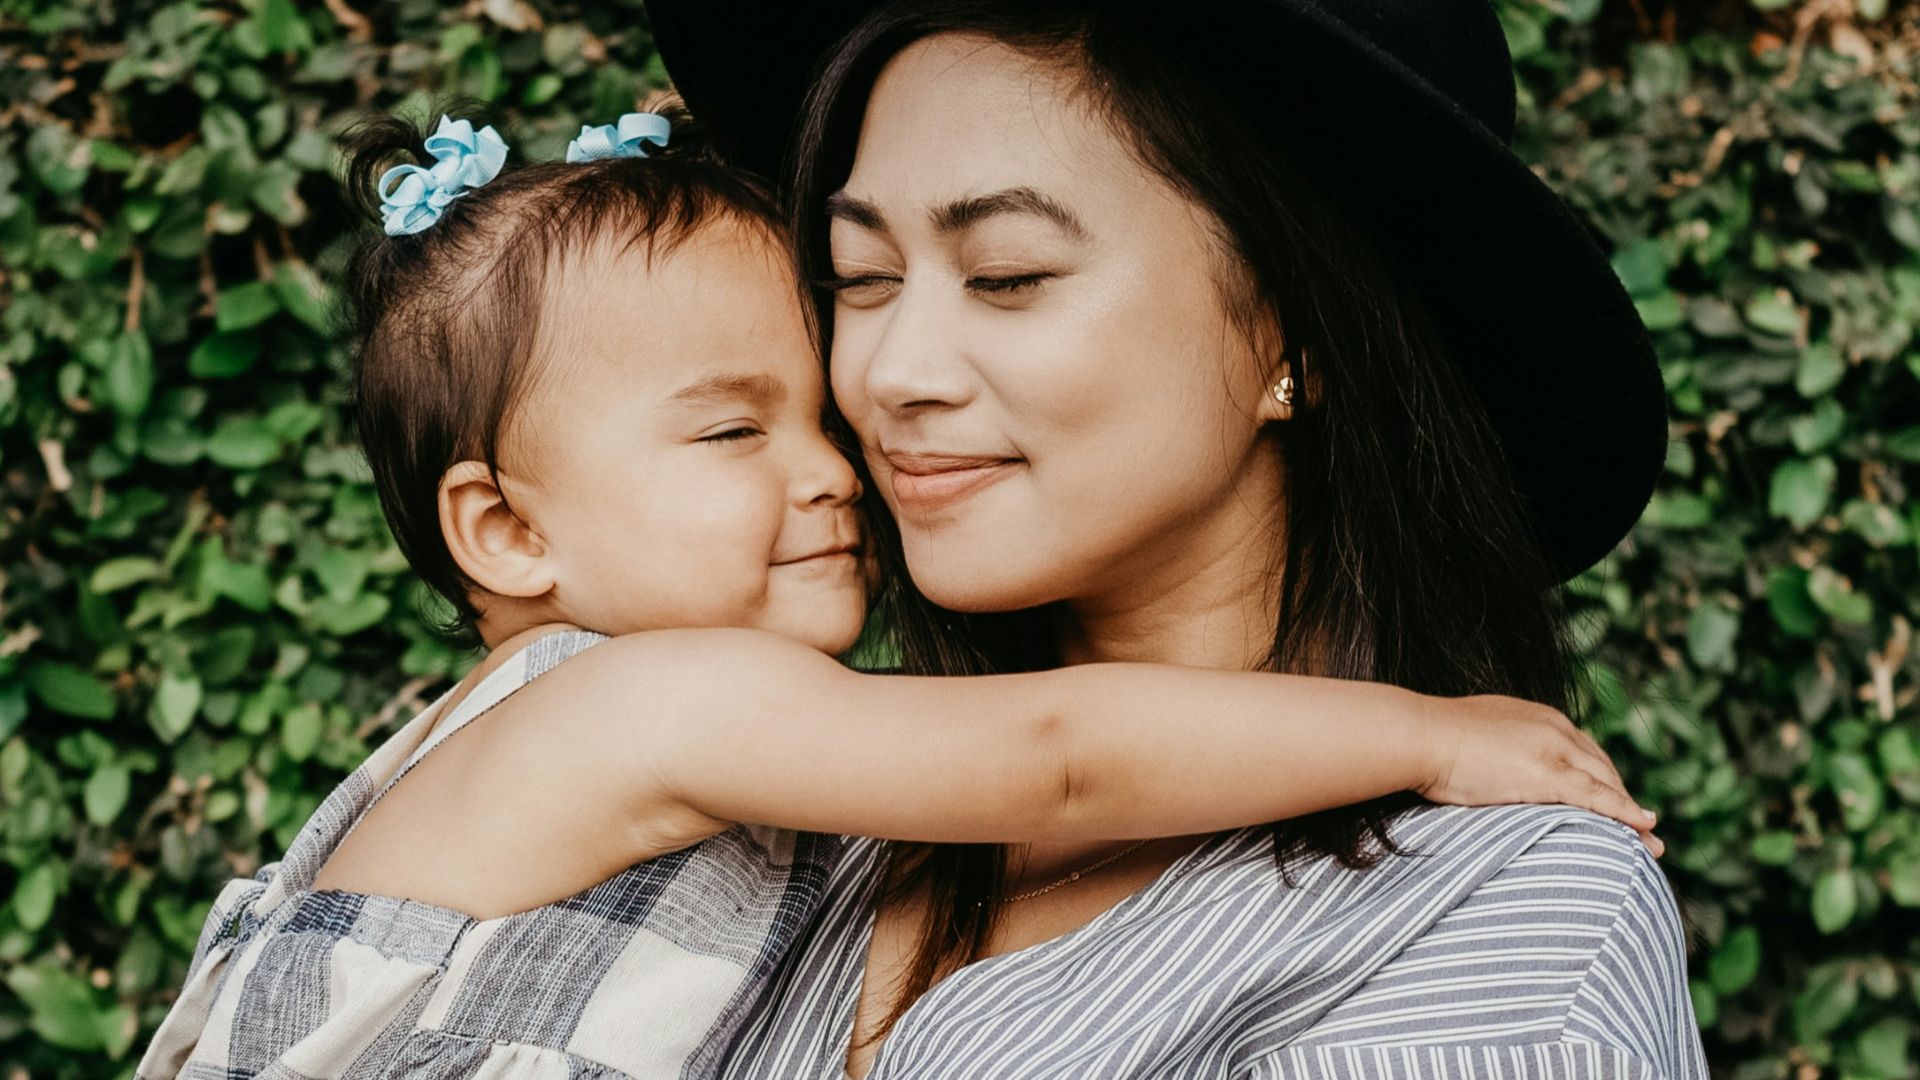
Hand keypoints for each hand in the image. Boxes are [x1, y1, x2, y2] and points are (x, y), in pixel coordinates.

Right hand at [1415, 693, 1663, 856]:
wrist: (1417, 736)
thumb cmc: (1430, 742)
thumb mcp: (1474, 738)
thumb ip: (1496, 750)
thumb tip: (1490, 769)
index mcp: (1538, 717)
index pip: (1583, 752)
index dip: (1602, 780)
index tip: (1613, 802)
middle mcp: (1554, 728)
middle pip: (1602, 768)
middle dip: (1624, 799)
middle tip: (1642, 828)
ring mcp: (1553, 749)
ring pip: (1606, 784)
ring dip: (1632, 813)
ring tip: (1650, 840)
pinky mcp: (1547, 774)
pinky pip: (1597, 799)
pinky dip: (1624, 814)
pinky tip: (1642, 828)